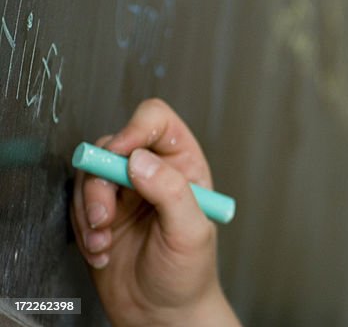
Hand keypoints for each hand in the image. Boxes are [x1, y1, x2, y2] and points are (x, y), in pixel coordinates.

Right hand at [71, 98, 239, 326]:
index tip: (122, 153)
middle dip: (101, 182)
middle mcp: (152, 171)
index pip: (156, 121)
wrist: (162, 312)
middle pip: (113, 145)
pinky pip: (76, 203)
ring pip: (89, 174)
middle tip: (103, 217)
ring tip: (103, 241)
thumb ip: (170, 191)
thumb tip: (140, 160)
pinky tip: (101, 251)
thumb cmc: (188, 273)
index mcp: (183, 164)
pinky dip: (82, 229)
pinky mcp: (101, 213)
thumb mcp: (190, 231)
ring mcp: (124, 192)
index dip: (136, 128)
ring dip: (88, 210)